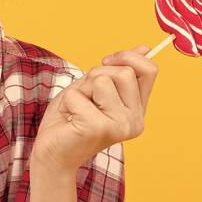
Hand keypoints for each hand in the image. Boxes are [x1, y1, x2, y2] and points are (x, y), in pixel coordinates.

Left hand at [32, 45, 158, 173]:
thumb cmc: (71, 118)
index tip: (106, 61)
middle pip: (124, 72)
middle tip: (84, 98)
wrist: (51, 154)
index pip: (149, 70)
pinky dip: (67, 102)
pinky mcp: (98, 128)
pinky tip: (69, 120)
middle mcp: (135, 120)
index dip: (127, 57)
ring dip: (81, 90)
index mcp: (138, 110)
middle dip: (96, 76)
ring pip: (102, 80)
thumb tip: (145, 48)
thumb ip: (118, 71)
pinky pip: (77, 95)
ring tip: (76, 110)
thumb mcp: (95, 88)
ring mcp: (120, 126)